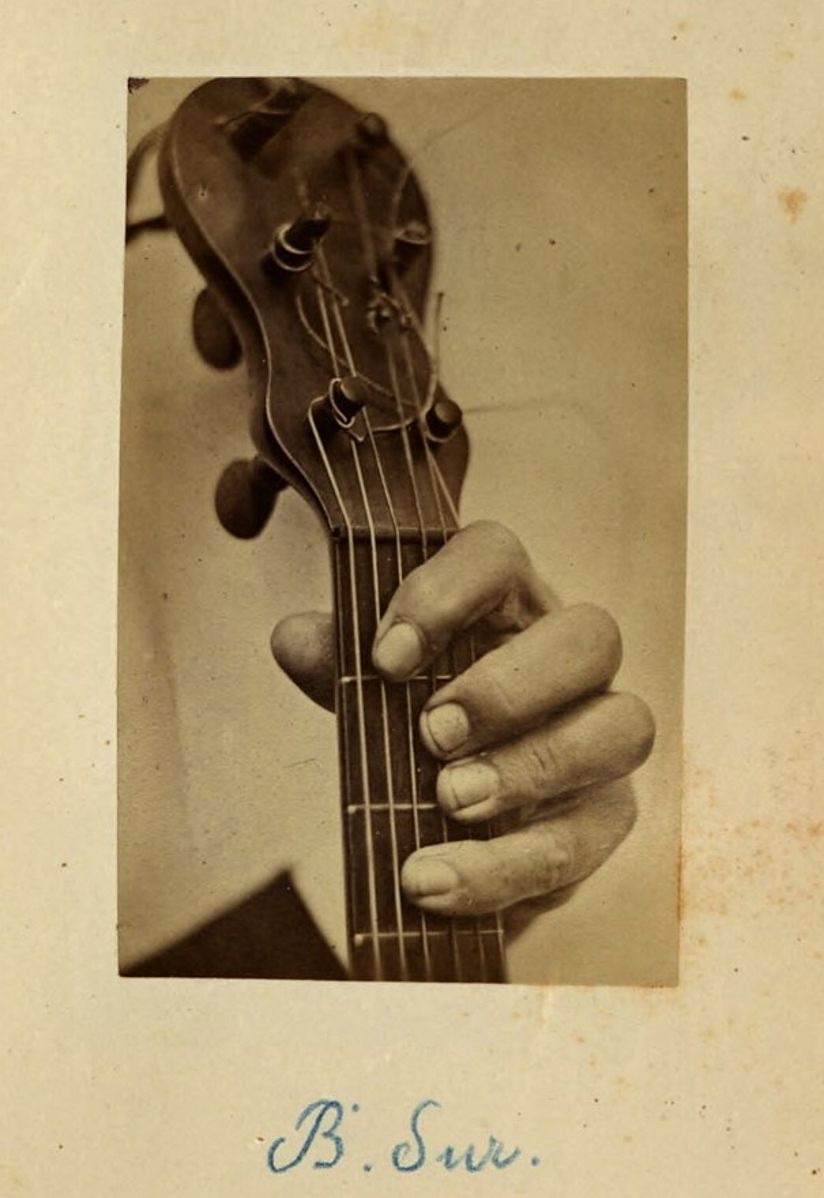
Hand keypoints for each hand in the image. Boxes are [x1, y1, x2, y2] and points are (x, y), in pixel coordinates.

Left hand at [271, 521, 653, 923]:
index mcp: (506, 607)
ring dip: (531, 769)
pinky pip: (582, 841)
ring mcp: (600, 738)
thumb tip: (295, 638)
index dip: (446, 596)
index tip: (386, 659)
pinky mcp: (603, 818)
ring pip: (624, 729)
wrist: (450, 828)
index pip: (496, 558)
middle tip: (432, 735)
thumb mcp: (373, 697)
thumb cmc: (418, 734)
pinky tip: (437, 884)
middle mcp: (570, 663)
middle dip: (509, 687)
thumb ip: (339, 667)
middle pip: (591, 637)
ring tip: (448, 803)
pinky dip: (505, 866)